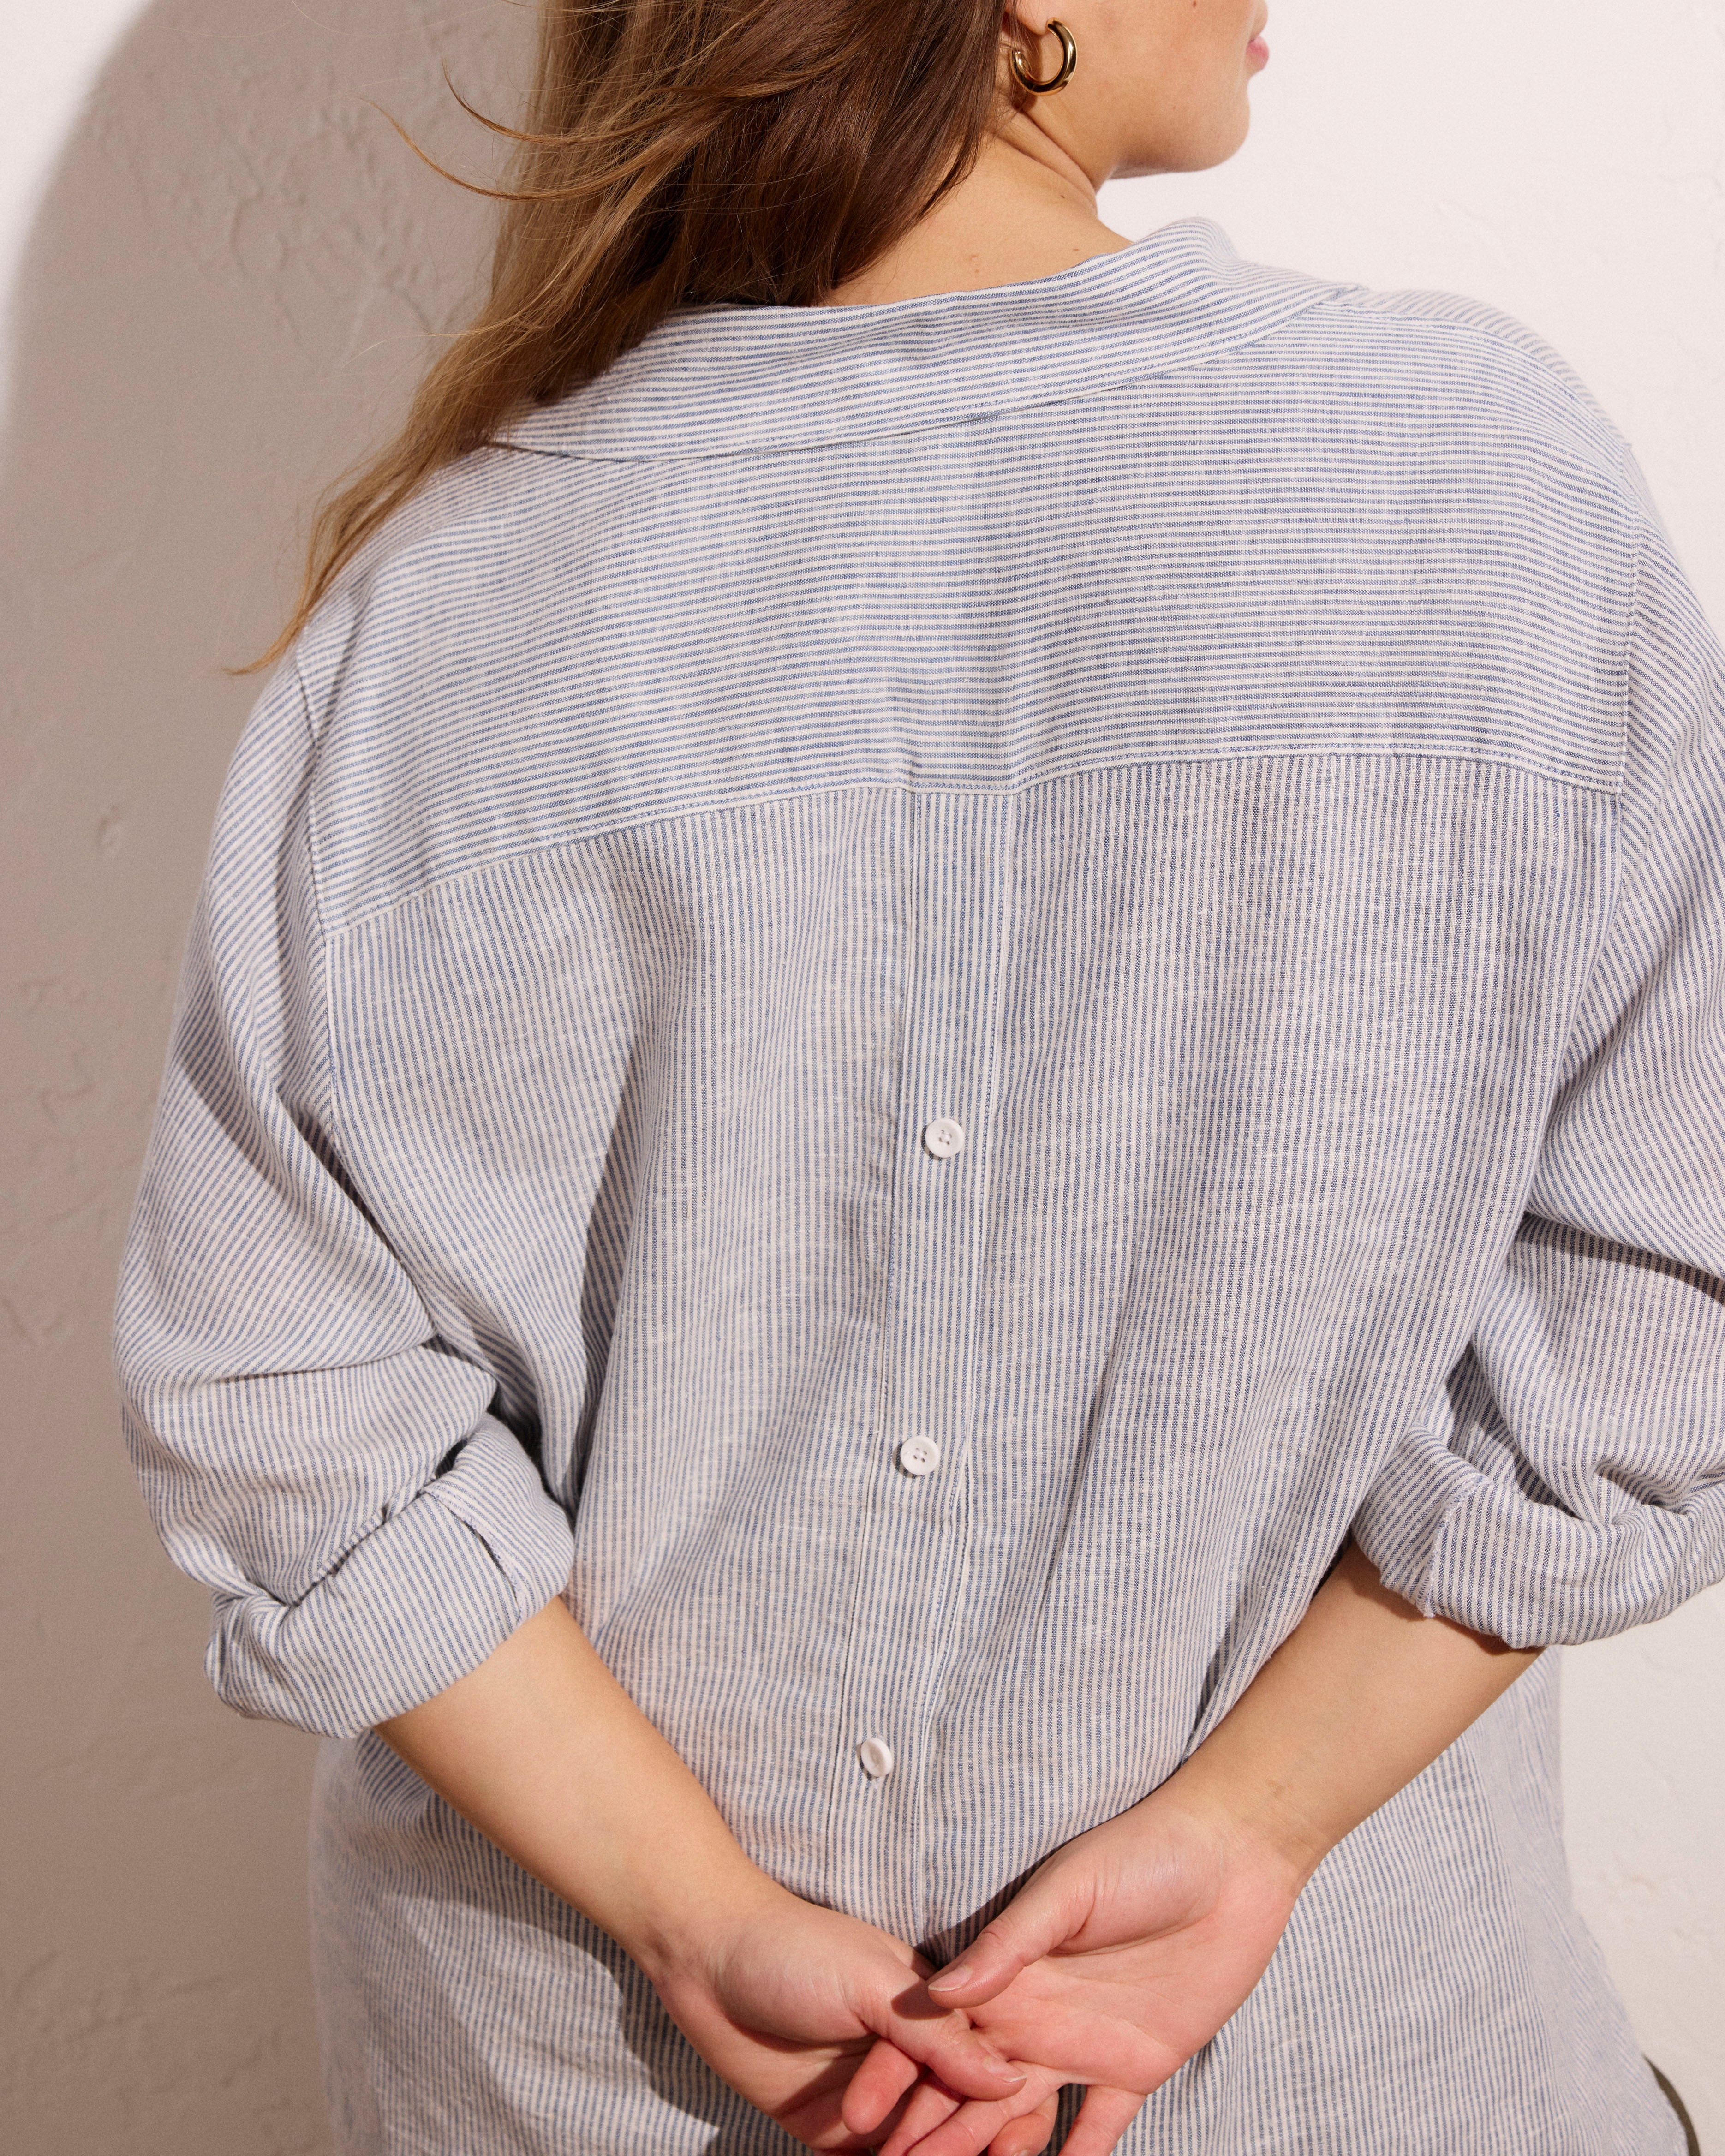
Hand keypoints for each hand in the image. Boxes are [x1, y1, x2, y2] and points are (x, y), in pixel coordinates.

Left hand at [641, 1872, 1029, 2150]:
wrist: (706, 1958)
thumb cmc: (795, 1950)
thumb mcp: (872, 1982)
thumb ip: (937, 2034)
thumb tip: (1009, 2080)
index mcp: (934, 2014)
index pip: (983, 2075)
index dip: (991, 2115)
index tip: (999, 2148)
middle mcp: (911, 2060)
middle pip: (952, 2123)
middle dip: (950, 2151)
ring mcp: (873, 2098)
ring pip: (915, 2153)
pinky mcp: (830, 2129)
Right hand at [840, 1790, 1305, 2155]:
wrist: (1230, 1859)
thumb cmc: (1142, 1855)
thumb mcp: (1068, 1890)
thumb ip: (1008, 1944)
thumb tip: (937, 1995)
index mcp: (1012, 1974)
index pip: (947, 2036)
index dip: (904, 2076)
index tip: (863, 2119)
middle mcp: (1038, 2016)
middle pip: (974, 2088)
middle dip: (934, 2133)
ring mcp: (1085, 2044)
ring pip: (1023, 2119)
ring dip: (990, 2155)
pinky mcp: (1139, 2067)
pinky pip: (1100, 2129)